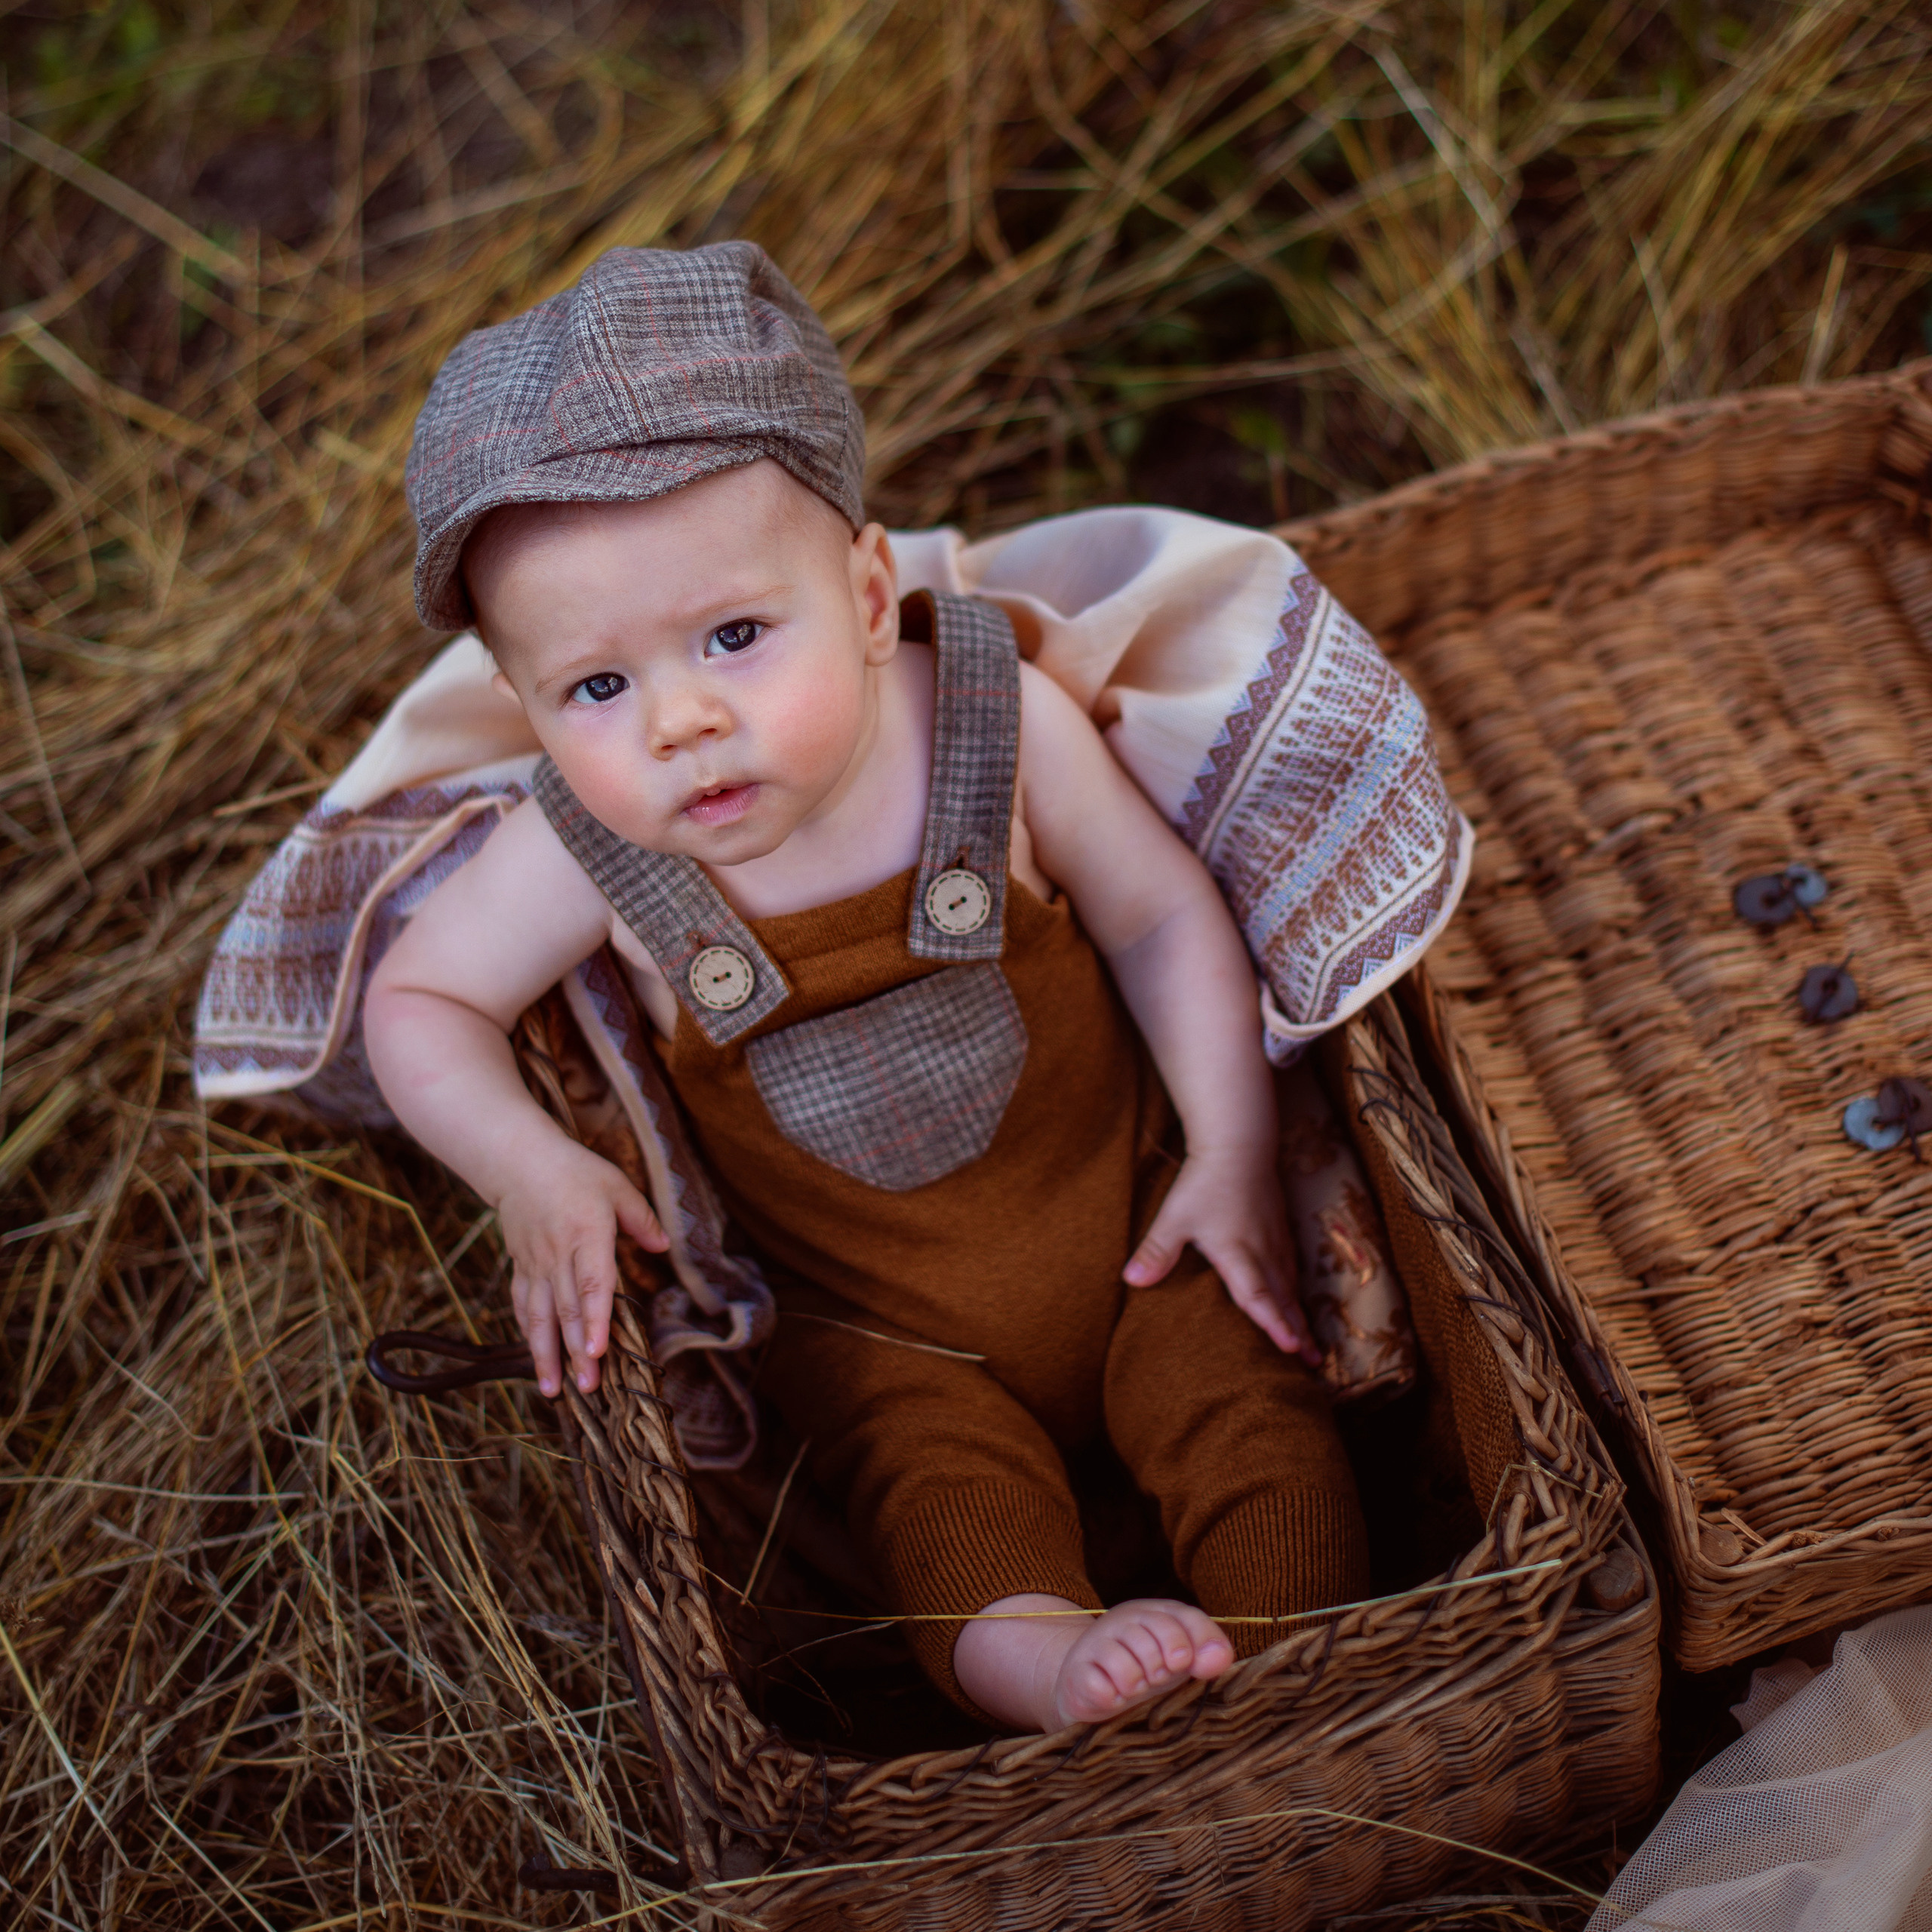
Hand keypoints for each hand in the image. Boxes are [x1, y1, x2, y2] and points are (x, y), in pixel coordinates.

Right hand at [496, 1138, 667, 1397]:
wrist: (521, 1161)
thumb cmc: (576, 1172)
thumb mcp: (617, 1186)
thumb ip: (642, 1219)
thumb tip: (664, 1246)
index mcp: (587, 1233)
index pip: (592, 1283)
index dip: (594, 1320)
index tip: (597, 1352)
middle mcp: (559, 1253)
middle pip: (566, 1309)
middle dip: (575, 1353)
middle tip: (587, 1389)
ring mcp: (536, 1263)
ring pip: (539, 1315)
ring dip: (545, 1355)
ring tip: (552, 1391)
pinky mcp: (521, 1266)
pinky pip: (523, 1304)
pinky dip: (528, 1333)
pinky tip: (534, 1358)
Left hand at [1122, 1144, 1318, 1362]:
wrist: (1239, 1144)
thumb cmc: (1204, 1181)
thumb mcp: (1174, 1216)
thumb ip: (1156, 1250)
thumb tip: (1131, 1281)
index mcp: (1237, 1252)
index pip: (1258, 1295)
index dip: (1274, 1323)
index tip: (1292, 1348)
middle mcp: (1263, 1251)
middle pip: (1283, 1298)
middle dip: (1299, 1332)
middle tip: (1314, 1363)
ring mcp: (1276, 1241)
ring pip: (1292, 1286)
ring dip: (1301, 1316)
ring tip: (1313, 1347)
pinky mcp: (1280, 1230)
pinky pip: (1293, 1269)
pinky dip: (1297, 1292)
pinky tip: (1298, 1304)